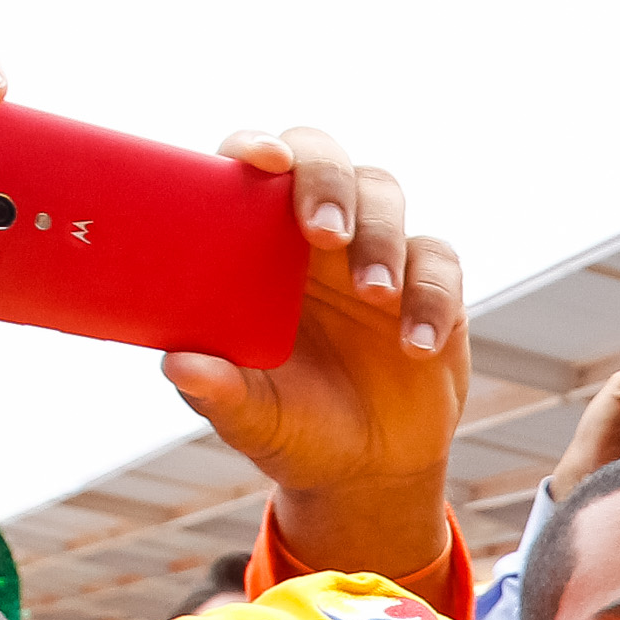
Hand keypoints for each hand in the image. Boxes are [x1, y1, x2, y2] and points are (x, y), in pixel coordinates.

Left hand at [162, 133, 463, 576]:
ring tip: (374, 295)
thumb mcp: (252, 418)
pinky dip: (431, 296)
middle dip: (328, 180)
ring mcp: (376, 255)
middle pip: (325, 159)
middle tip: (325, 232)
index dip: (258, 146)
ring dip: (380, 238)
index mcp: (257, 246)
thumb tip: (180, 365)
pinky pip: (439, 264)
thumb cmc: (293, 428)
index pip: (255, 170)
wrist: (366, 473)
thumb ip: (219, 393)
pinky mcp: (432, 288)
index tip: (264, 161)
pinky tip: (415, 346)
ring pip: (384, 195)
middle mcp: (315, 239)